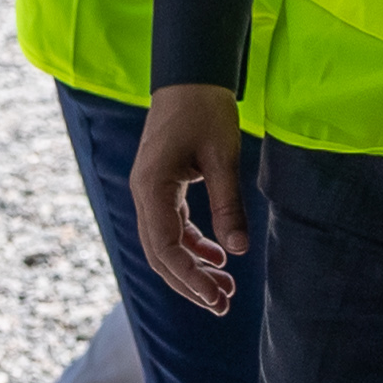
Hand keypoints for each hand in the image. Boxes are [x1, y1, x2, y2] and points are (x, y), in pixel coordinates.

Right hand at [131, 83, 250, 314]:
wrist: (191, 76)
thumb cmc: (205, 110)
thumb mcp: (223, 156)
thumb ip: (228, 204)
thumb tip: (238, 250)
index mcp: (152, 187)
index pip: (164, 247)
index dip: (189, 277)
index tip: (216, 297)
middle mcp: (144, 193)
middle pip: (160, 254)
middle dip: (190, 283)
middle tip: (223, 306)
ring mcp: (150, 191)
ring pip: (165, 243)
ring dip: (192, 267)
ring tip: (225, 287)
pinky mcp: (161, 187)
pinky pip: (172, 226)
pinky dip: (193, 244)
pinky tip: (218, 256)